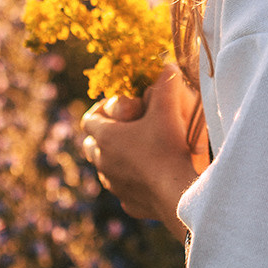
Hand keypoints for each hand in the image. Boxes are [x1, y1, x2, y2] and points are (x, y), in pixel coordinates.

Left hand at [80, 66, 206, 241]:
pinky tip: (148, 177)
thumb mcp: (168, 109)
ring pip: (103, 168)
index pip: (88, 120)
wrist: (179, 193)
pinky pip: (122, 188)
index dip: (100, 110)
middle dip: (103, 135)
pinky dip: (129, 180)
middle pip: (90, 145)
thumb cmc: (168, 147)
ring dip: (114, 158)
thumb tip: (168, 65)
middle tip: (125, 129)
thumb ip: (166, 84)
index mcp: (106, 137)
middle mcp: (103, 162)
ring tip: (136, 152)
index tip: (118, 108)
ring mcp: (113, 184)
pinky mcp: (128, 202)